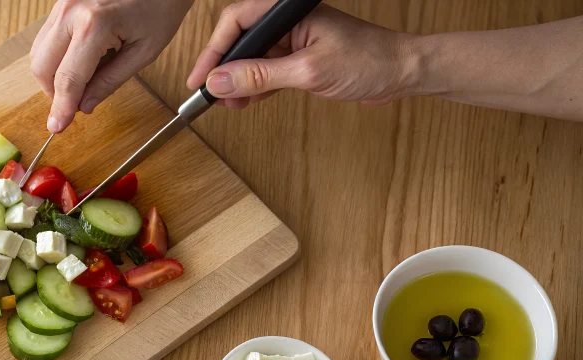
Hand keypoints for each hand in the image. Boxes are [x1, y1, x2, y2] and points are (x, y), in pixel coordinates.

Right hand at [31, 0, 194, 132]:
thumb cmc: (160, 6)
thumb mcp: (144, 52)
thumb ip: (110, 81)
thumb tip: (84, 106)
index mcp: (95, 24)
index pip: (68, 79)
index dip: (61, 108)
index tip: (57, 128)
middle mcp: (71, 11)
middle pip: (42, 67)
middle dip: (54, 92)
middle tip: (76, 103)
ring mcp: (62, 2)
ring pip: (38, 52)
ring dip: (53, 74)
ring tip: (83, 79)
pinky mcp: (61, 1)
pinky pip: (46, 36)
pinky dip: (56, 56)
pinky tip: (80, 60)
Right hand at [186, 1, 417, 108]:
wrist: (402, 73)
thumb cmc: (369, 61)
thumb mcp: (308, 71)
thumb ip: (260, 76)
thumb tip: (220, 82)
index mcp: (289, 12)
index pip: (237, 22)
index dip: (213, 51)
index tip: (200, 79)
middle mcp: (288, 21)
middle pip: (240, 40)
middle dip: (223, 70)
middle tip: (209, 95)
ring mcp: (294, 39)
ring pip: (251, 58)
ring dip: (237, 82)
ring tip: (227, 105)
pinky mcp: (299, 57)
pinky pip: (266, 70)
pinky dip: (254, 87)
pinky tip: (245, 102)